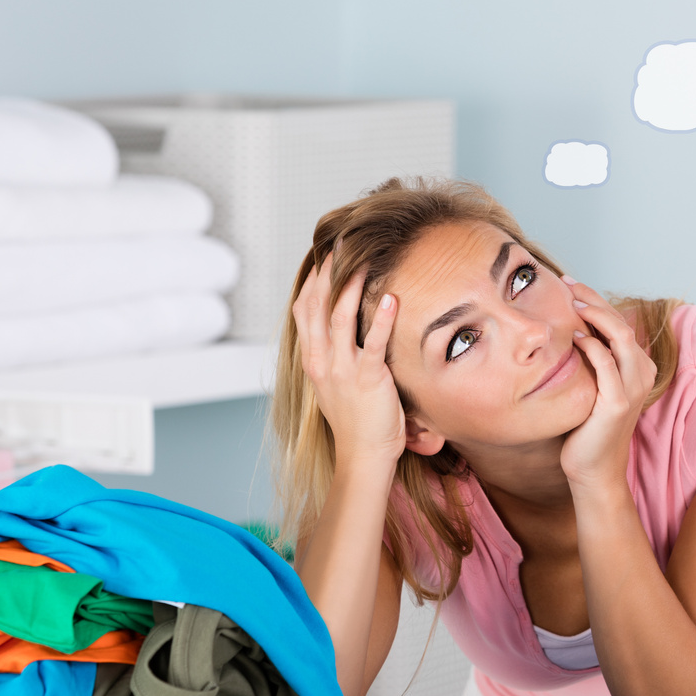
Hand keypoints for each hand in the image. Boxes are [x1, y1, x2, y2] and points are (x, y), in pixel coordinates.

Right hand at [292, 253, 404, 474]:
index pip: (305, 308)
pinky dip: (380, 318)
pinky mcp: (367, 378)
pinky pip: (372, 343)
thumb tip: (341, 328)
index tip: (324, 253)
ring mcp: (342, 369)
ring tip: (363, 258)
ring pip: (339, 317)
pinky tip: (390, 298)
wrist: (363, 454)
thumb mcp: (335, 382)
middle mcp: (322, 359)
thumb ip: (334, 354)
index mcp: (313, 358)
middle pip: (317, 305)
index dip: (313, 278)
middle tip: (340, 241)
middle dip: (327, 271)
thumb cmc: (356, 419)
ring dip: (350, 285)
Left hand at [559, 277, 656, 492]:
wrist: (593, 469)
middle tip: (568, 284)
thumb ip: (589, 360)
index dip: (596, 300)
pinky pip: (606, 364)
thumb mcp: (591, 385)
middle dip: (594, 300)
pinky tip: (573, 336)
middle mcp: (641, 373)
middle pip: (620, 323)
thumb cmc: (587, 427)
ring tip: (572, 302)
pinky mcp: (618, 403)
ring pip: (619, 337)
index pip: (619, 322)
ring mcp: (633, 388)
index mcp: (637, 367)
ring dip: (595, 315)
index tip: (571, 284)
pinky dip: (591, 346)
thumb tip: (567, 328)